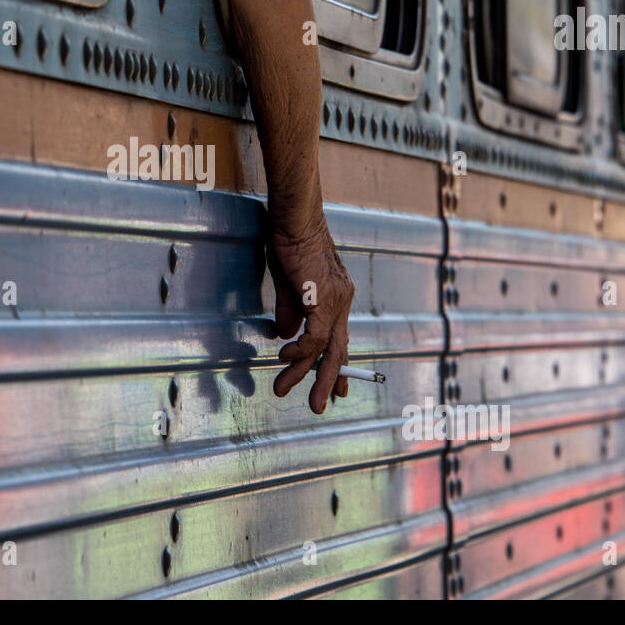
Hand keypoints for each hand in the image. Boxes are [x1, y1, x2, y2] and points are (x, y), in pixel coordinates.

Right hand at [265, 214, 354, 412]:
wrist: (295, 218)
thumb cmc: (290, 241)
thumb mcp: (289, 283)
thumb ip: (290, 311)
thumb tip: (286, 336)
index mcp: (337, 296)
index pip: (340, 339)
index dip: (336, 366)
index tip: (335, 390)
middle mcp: (342, 301)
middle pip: (339, 350)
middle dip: (328, 380)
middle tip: (320, 406)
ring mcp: (336, 300)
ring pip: (325, 349)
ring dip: (303, 372)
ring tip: (282, 388)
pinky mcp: (323, 298)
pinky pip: (315, 336)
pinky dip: (300, 351)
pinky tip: (284, 357)